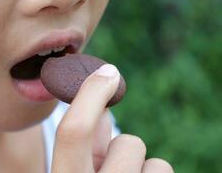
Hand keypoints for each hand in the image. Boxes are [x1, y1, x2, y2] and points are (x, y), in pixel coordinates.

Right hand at [52, 64, 173, 172]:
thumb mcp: (72, 167)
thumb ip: (82, 135)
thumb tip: (100, 91)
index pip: (74, 131)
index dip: (91, 95)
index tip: (107, 71)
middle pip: (129, 144)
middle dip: (121, 148)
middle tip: (110, 165)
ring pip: (155, 163)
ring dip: (138, 167)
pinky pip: (163, 171)